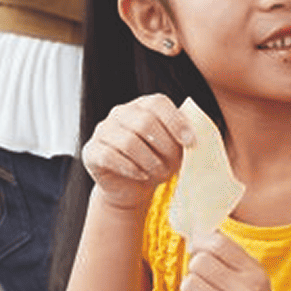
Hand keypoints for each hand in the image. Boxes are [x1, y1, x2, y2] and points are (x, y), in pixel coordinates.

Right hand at [80, 94, 191, 211]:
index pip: (158, 103)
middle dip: (164, 147)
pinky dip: (130, 168)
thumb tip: (198, 134)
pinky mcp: (91, 150)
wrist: (132, 187)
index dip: (176, 122)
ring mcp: (103, 130)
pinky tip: (141, 175)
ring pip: (128, 141)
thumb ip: (184, 136)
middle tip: (173, 165)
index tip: (190, 142)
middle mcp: (120, 112)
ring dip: (149, 161)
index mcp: (143, 105)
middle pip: (144, 122)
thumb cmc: (157, 162)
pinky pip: (110, 156)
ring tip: (159, 173)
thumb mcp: (174, 148)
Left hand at [178, 231, 278, 290]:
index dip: (201, 243)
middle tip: (205, 284)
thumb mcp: (246, 280)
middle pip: (200, 262)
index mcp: (256, 275)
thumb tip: (195, 231)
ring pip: (189, 284)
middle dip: (195, 271)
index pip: (218, 243)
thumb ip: (225, 256)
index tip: (199, 251)